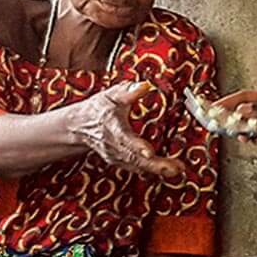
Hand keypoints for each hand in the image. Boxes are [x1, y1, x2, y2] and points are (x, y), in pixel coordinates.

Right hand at [70, 82, 184, 179]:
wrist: (80, 126)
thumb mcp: (111, 95)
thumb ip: (128, 91)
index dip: (137, 146)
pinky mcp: (121, 162)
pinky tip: (168, 171)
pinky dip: (152, 171)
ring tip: (176, 170)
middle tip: (176, 168)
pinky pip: (137, 168)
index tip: (149, 152)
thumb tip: (145, 85)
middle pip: (134, 158)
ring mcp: (116, 156)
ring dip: (157, 170)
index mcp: (112, 127)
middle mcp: (113, 145)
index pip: (124, 139)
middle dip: (155, 164)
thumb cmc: (98, 109)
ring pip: (137, 166)